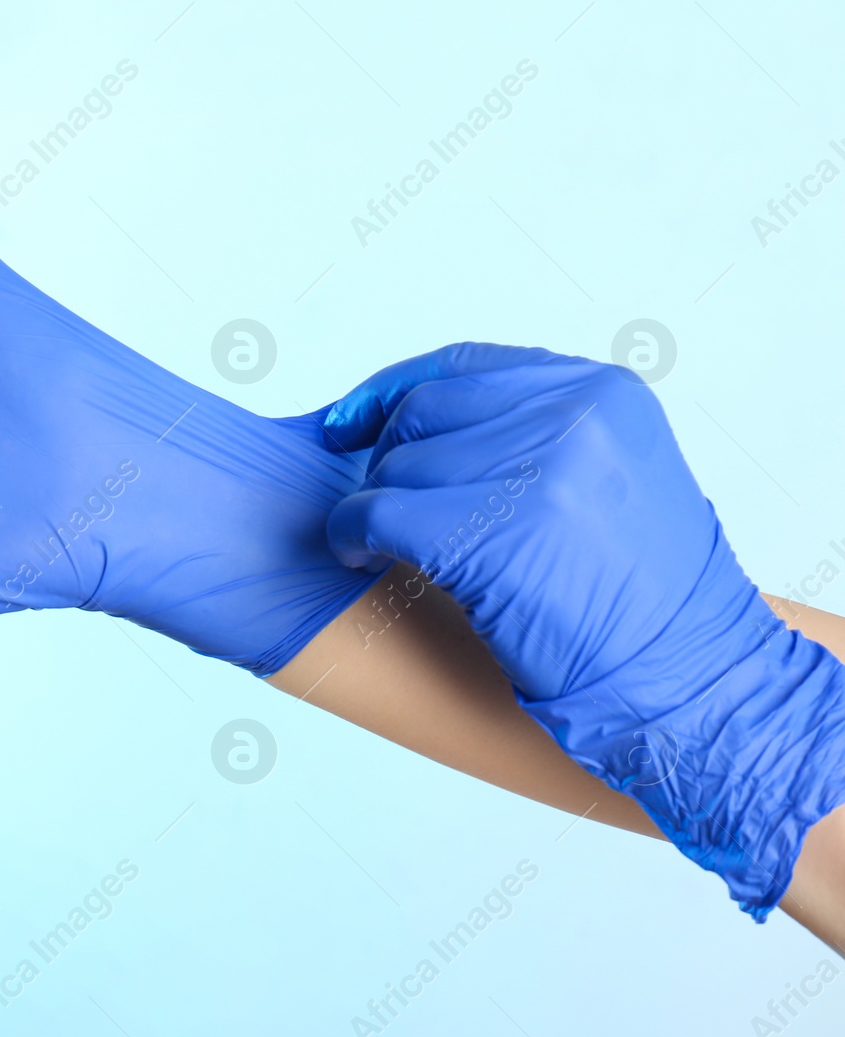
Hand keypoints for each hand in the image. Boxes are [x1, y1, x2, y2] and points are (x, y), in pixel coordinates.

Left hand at [322, 342, 844, 918]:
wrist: (686, 671)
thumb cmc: (643, 593)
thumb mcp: (614, 472)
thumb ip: (536, 431)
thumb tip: (419, 421)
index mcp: (601, 391)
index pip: (463, 365)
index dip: (393, 392)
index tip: (350, 422)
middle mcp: (569, 417)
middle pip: (422, 413)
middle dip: (386, 460)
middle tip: (379, 508)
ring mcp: (531, 473)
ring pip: (395, 467)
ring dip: (372, 508)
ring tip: (378, 545)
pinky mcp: (487, 534)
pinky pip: (376, 513)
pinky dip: (351, 535)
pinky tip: (359, 557)